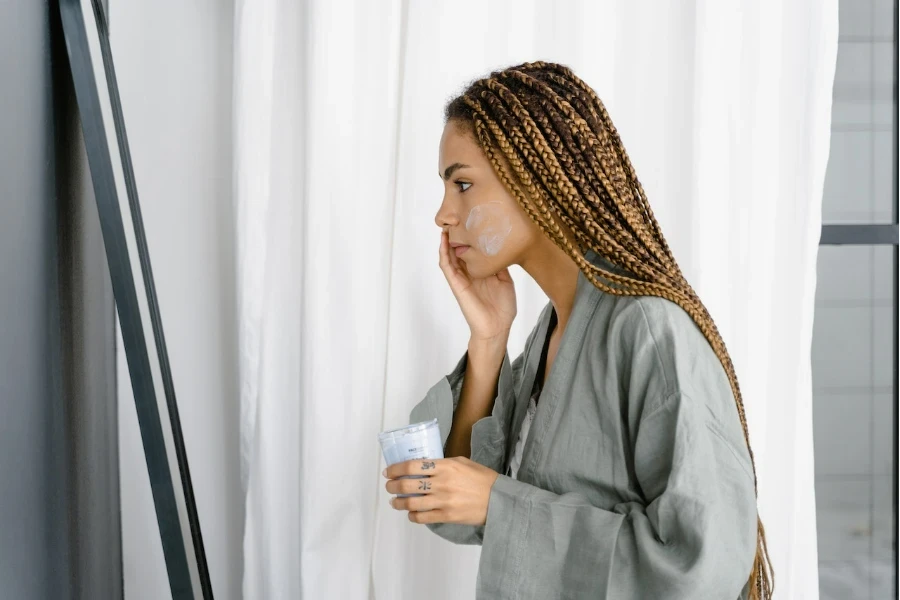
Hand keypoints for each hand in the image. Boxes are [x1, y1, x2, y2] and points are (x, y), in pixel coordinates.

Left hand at [384, 457, 499, 525]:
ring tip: (394, 501)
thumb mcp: (462, 462)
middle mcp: (441, 483)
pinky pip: (422, 517)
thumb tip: (422, 465)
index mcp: (445, 466)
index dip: (396, 469)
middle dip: (393, 485)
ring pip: (411, 503)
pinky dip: (412, 515)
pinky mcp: (446, 516)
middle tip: (389, 486)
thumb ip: (442, 463)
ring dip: (398, 502)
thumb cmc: (482, 479)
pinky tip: (410, 513)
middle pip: (407, 484)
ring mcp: (443, 501)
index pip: (412, 466)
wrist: (498, 499)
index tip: (389, 471)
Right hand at [439, 230, 515, 342]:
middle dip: (456, 234)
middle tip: (456, 216)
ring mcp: (461, 278)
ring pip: (449, 255)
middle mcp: (468, 273)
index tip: (472, 219)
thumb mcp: (505, 280)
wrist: (497, 328)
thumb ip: (500, 265)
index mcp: (479, 271)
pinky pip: (446, 267)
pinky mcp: (457, 284)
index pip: (471, 250)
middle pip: (458, 249)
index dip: (470, 236)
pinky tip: (444, 241)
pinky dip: (444, 253)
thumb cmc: (502, 308)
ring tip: (447, 224)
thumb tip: (501, 246)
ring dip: (446, 240)